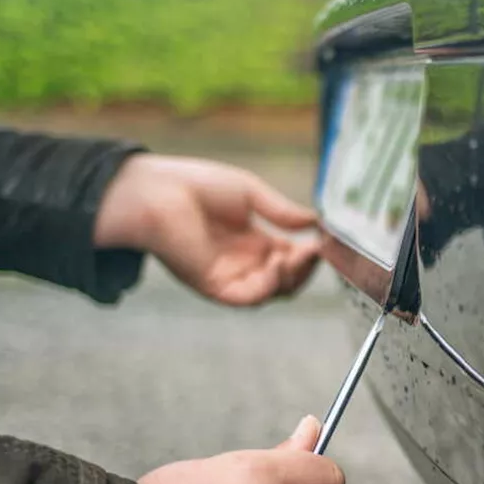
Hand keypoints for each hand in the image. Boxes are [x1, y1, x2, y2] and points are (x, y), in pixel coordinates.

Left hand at [95, 154, 321, 305]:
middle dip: (306, 268)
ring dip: (293, 277)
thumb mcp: (251, 194)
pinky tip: (276, 264)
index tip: (325, 239)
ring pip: (273, 292)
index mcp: (252, 241)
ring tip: (300, 256)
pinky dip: (269, 286)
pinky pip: (249, 298)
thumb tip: (315, 222)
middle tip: (317, 250)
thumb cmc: (196, 185)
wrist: (157, 192)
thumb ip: (282, 212)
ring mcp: (230, 276)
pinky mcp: (214, 286)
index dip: (310, 252)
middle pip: (287, 280)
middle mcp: (243, 263)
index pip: (290, 258)